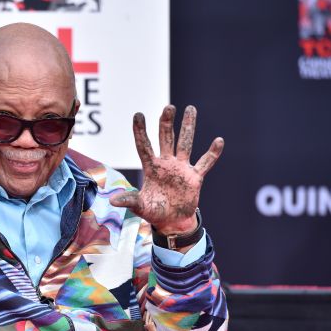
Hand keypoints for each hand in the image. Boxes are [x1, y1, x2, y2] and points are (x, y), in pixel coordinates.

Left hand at [110, 105, 223, 233]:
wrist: (172, 222)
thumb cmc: (153, 212)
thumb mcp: (140, 206)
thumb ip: (129, 200)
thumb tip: (112, 200)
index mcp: (151, 168)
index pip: (144, 146)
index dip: (140, 131)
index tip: (138, 114)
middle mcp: (166, 164)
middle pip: (166, 138)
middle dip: (167, 123)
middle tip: (168, 107)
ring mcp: (181, 168)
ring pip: (185, 143)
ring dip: (188, 127)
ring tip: (190, 108)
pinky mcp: (195, 177)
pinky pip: (205, 163)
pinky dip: (212, 153)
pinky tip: (219, 140)